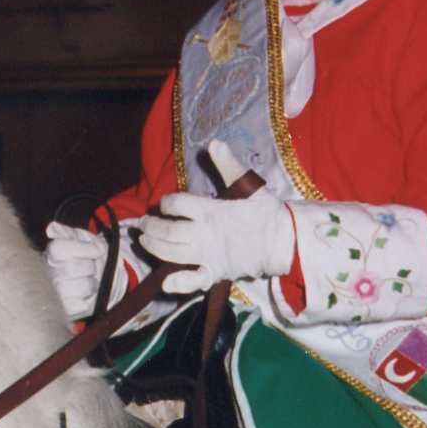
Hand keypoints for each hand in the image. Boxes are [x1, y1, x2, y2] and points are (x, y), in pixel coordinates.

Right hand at [42, 222, 109, 320]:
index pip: (59, 249)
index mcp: (50, 255)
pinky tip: (87, 293)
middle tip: (92, 266)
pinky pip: (81, 304)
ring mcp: (56, 295)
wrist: (100, 275)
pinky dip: (89, 297)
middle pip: (72, 268)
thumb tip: (52, 229)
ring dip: (92, 282)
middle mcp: (48, 275)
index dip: (84, 249)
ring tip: (89, 279)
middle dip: (90, 265)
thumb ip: (66, 232)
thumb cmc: (87, 255)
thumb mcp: (78, 238)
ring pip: (82, 286)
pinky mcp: (67, 311)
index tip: (97, 250)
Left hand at [138, 176, 294, 294]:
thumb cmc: (265, 213)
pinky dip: (178, 283)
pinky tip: (164, 282)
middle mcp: (204, 234)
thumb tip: (214, 144)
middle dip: (151, 226)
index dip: (167, 203)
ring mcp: (208, 255)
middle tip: (143, 223)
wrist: (284, 242)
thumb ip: (228, 166)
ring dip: (154, 248)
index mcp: (210, 211)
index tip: (164, 203)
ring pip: (172, 253)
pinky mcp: (215, 273)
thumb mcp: (249, 185)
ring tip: (144, 241)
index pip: (178, 204)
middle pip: (168, 231)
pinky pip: (193, 281)